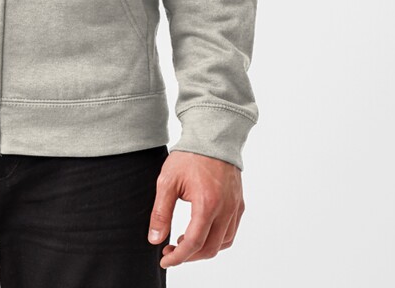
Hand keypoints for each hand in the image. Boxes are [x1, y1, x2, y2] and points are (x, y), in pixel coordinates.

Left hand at [147, 150, 244, 268]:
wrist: (212, 135)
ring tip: (184, 241)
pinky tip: (201, 230)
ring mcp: (235, 207)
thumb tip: (154, 239)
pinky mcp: (239, 203)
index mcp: (207, 204)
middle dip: (189, 256)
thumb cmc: (189, 156)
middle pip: (210, 248)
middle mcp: (226, 209)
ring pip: (223, 243)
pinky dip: (217, 238)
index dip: (178, 257)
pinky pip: (231, 231)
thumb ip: (161, 212)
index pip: (194, 243)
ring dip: (204, 249)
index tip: (164, 259)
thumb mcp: (168, 181)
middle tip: (171, 251)